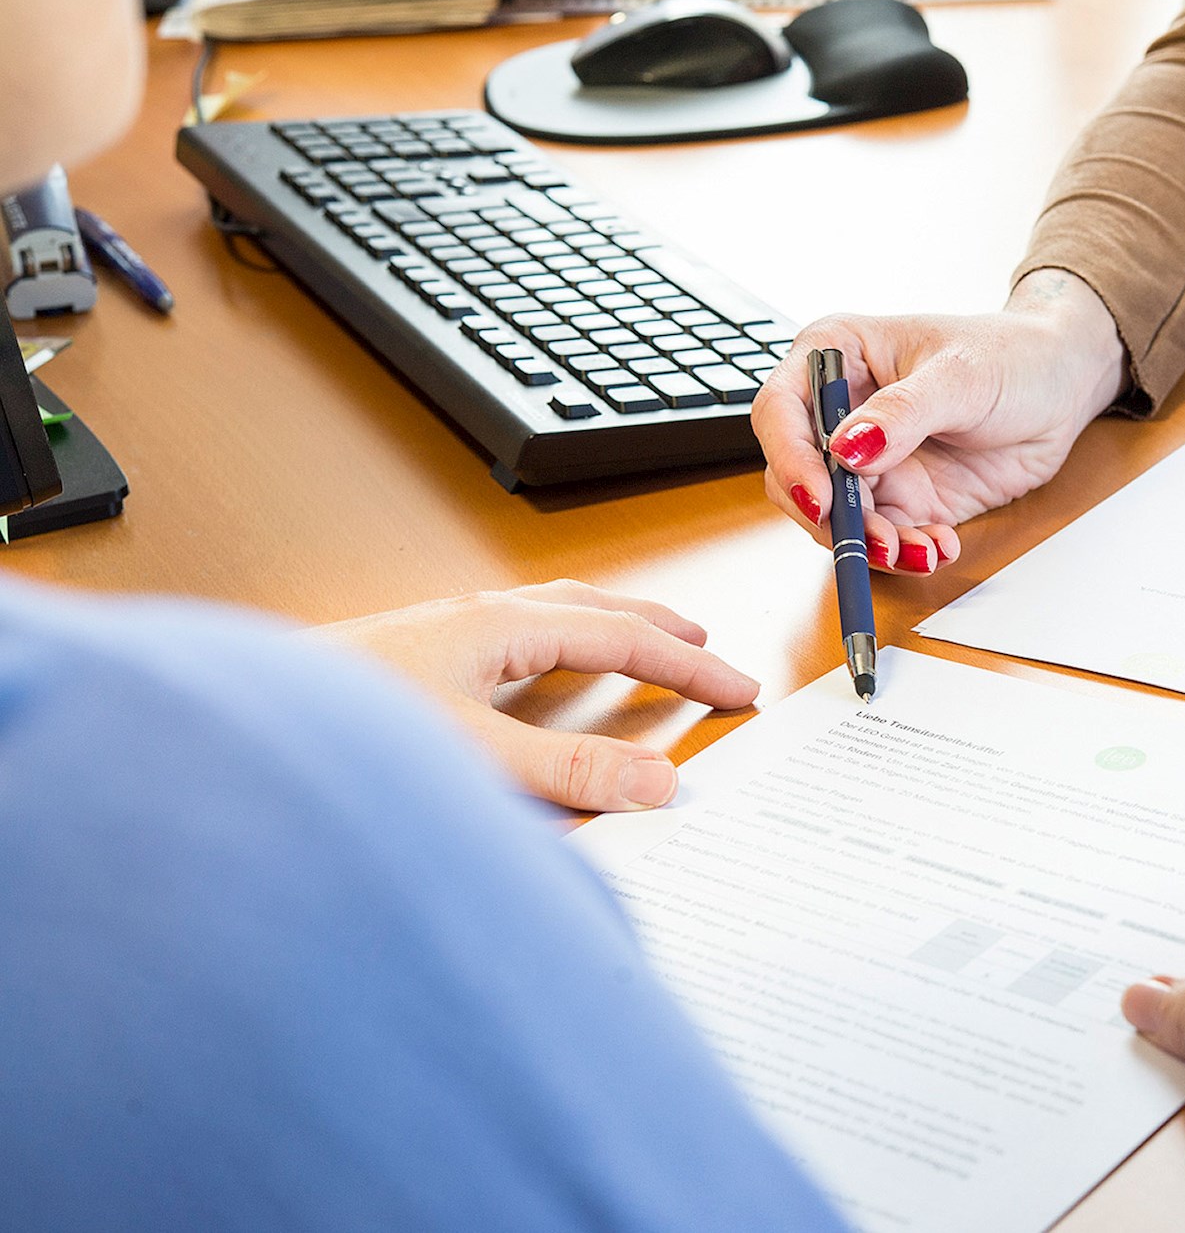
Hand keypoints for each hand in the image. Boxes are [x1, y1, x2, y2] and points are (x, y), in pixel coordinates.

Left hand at [314, 580, 758, 812]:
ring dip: (608, 628)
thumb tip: (659, 782)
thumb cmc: (340, 731)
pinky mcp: (414, 659)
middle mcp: (473, 618)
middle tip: (707, 649)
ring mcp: (441, 633)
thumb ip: (567, 774)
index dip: (688, 665)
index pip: (621, 638)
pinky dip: (560, 646)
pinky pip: (516, 636)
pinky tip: (541, 676)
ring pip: (550, 616)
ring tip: (643, 647)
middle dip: (656, 628)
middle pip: (590, 608)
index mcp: (497, 626)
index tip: (740, 688)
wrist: (239, 729)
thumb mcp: (470, 758)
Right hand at [752, 269, 1126, 574]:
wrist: (1062, 388)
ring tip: (919, 550)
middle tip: (874, 540)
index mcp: (836, 356)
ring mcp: (870, 461)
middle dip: (830, 518)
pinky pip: (884, 539)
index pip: (781, 410)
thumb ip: (902, 413)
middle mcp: (841, 412)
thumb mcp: (960, 376)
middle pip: (798, 476)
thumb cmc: (1011, 356)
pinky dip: (907, 553)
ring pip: (838, 519)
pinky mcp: (903, 499)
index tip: (820, 498)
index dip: (791, 458)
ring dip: (870, 545)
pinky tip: (940, 547)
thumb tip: (847, 449)